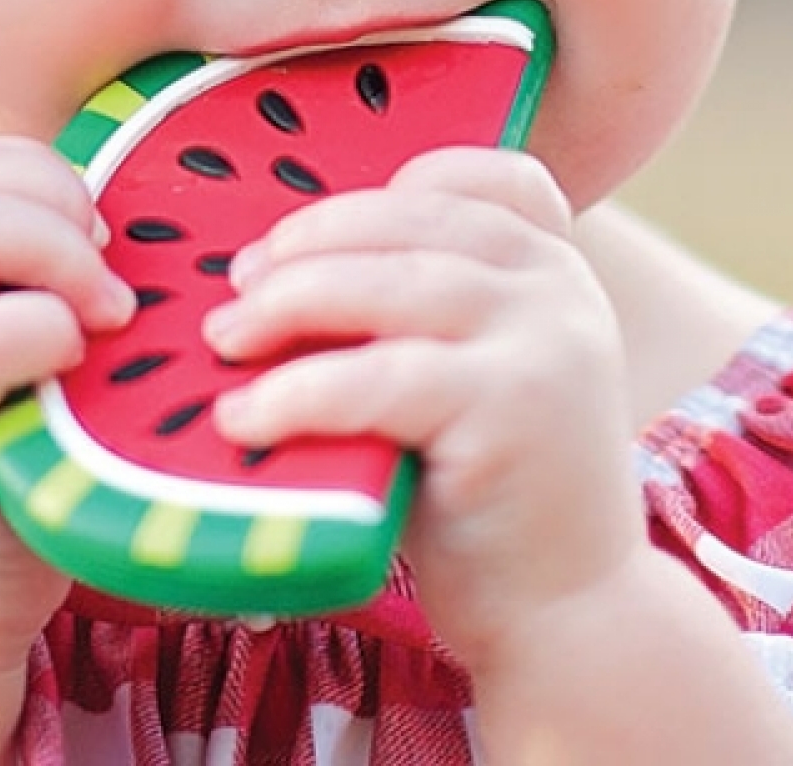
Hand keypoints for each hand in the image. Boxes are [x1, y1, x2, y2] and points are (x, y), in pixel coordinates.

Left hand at [201, 146, 643, 666]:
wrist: (568, 617)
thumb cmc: (483, 487)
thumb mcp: (462, 368)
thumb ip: (411, 305)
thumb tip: (269, 261)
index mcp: (550, 262)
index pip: (470, 175)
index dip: (373, 193)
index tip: (294, 235)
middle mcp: (558, 285)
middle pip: (409, 220)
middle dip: (307, 245)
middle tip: (235, 284)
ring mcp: (543, 343)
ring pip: (389, 285)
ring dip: (289, 303)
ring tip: (225, 337)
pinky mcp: (512, 410)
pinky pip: (381, 378)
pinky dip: (299, 391)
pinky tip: (245, 415)